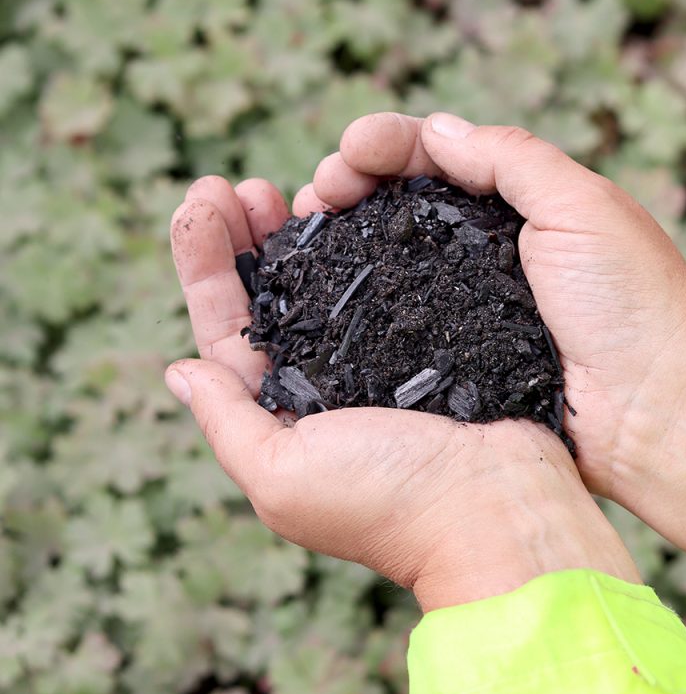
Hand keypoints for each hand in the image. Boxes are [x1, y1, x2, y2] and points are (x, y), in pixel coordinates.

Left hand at [167, 176, 640, 611]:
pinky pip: (381, 279)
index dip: (205, 264)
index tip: (202, 201)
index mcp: (281, 412)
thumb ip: (228, 424)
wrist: (498, 506)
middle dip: (246, 237)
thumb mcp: (283, 476)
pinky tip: (350, 208)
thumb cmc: (389, 501)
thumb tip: (179, 372)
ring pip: (324, 281)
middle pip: (270, 297)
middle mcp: (323, 381)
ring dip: (297, 232)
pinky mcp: (425, 336)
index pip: (226, 328)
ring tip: (282, 189)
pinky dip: (358, 242)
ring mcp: (375, 356)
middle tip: (241, 186)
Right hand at [294, 112, 685, 576]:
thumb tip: (433, 129)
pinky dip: (357, 296)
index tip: (349, 151)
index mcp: (517, 205)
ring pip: (388, 258)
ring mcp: (461, 306)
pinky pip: (394, 318)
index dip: (388, 147)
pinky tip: (322, 285)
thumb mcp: (579, 204)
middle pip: (401, 204)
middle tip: (317, 192)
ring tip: (306, 226)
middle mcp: (483, 253)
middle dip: (352, 184)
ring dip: (342, 235)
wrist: (653, 417)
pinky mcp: (451, 357)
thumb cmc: (631, 306)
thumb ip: (508, 157)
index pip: (438, 158)